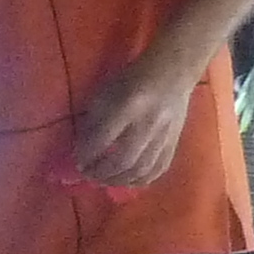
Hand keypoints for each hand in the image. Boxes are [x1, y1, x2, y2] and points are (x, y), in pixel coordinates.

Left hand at [69, 59, 195, 191]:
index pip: (103, 139)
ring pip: (142, 169)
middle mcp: (149, 122)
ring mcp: (165, 134)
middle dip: (101, 173)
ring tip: (103, 181)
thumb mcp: (105, 92)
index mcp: (128, 105)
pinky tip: (127, 181)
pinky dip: (141, 180)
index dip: (87, 155)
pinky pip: (159, 168)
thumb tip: (81, 150)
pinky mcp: (175, 141)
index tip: (77, 163)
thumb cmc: (132, 79)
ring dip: (119, 181)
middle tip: (88, 175)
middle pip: (123, 160)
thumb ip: (93, 121)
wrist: (172, 72)